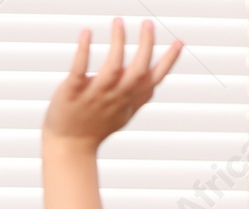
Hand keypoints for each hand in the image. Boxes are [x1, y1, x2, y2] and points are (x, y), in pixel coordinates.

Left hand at [43, 18, 182, 150]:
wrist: (69, 146)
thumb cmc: (97, 127)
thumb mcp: (125, 113)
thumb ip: (140, 96)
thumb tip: (156, 80)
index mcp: (129, 99)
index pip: (154, 79)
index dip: (168, 61)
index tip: (178, 42)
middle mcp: (115, 96)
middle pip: (138, 71)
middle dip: (146, 45)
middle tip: (147, 23)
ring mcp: (94, 95)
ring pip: (112, 67)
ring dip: (118, 42)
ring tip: (119, 22)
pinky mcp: (72, 92)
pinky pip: (79, 70)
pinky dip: (83, 50)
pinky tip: (86, 32)